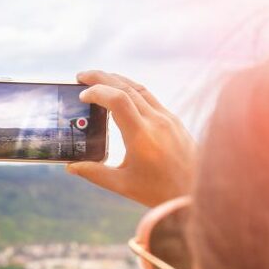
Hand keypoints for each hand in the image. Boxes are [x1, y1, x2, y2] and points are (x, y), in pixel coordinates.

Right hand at [67, 70, 196, 206]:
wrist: (197, 191)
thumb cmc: (159, 191)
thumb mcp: (123, 185)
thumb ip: (95, 173)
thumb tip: (71, 167)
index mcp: (141, 137)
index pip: (117, 101)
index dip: (97, 92)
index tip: (81, 95)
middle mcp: (156, 122)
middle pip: (126, 87)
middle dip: (101, 77)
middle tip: (81, 76)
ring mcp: (167, 118)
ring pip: (139, 88)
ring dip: (116, 79)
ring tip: (98, 79)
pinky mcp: (174, 120)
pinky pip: (150, 97)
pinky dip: (131, 89)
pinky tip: (121, 93)